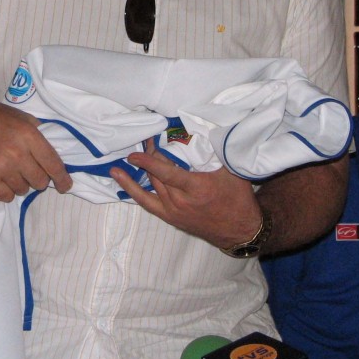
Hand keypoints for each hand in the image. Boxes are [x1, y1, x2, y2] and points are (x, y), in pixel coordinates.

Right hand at [0, 90, 71, 200]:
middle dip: (38, 179)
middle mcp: (17, 153)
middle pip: (40, 181)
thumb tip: (53, 154)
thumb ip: (38, 134)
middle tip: (29, 171)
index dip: (62, 178)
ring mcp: (0, 167)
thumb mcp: (21, 117)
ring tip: (11, 172)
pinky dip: (6, 192)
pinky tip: (2, 181)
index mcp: (29, 135)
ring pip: (23, 190)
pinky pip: (5, 196)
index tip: (65, 185)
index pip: (53, 164)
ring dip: (21, 184)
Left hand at [110, 145, 260, 248]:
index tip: (135, 152)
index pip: (166, 172)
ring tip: (127, 157)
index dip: (149, 161)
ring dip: (140, 170)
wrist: (239, 229)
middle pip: (156, 175)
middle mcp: (180, 201)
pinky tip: (120, 178)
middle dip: (150, 156)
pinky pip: (145, 202)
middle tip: (148, 140)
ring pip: (150, 186)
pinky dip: (132, 189)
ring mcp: (172, 211)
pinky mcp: (169, 217)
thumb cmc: (237, 198)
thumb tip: (204, 129)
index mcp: (196, 188)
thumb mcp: (231, 171)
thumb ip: (215, 152)